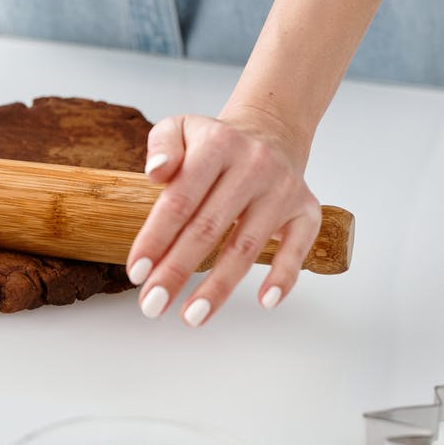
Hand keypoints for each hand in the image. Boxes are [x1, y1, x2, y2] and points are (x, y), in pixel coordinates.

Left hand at [126, 111, 321, 325]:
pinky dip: (284, 277)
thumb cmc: (216, 143)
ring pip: (247, 246)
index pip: (181, 198)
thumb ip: (162, 145)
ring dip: (219, 287)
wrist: (272, 131)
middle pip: (209, 228)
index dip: (156, 238)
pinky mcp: (307, 210)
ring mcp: (282, 189)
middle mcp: (254, 166)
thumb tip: (156, 173)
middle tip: (152, 304)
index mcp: (217, 145)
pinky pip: (298, 248)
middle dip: (177, 271)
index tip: (136, 272)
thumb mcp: (181, 128)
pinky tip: (265, 302)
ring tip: (192, 316)